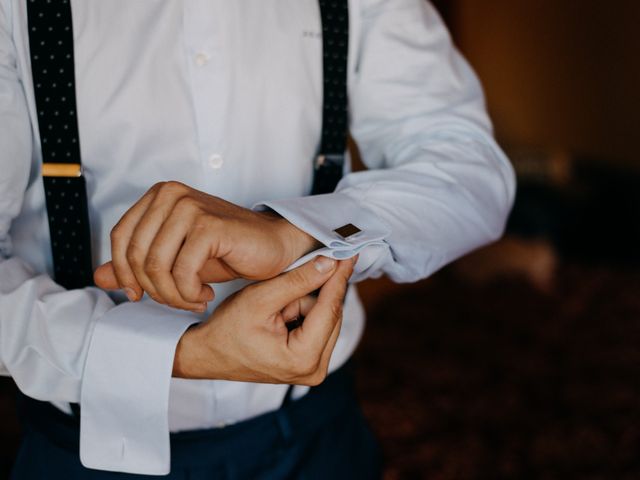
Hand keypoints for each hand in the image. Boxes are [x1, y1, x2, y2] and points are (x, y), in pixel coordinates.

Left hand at [94, 181, 319, 311]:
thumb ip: (136, 266)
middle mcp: (171, 194)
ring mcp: (190, 207)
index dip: (124, 274)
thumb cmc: (226, 251)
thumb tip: (99, 277)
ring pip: (156, 266)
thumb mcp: (174, 260)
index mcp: (159, 195)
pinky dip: (189, 293)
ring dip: (172, 296)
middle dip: (153, 290)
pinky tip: (206, 293)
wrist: (273, 246)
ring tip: (192, 300)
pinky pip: (182, 272)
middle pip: (135, 255)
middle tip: (176, 301)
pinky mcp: (208, 225)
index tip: (139, 295)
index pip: (120, 238)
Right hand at [173, 256, 354, 385]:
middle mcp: (315, 371)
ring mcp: (313, 370)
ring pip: (324, 319)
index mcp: (304, 359)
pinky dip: (303, 313)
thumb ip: (298, 280)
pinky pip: (318, 327)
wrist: (208, 354)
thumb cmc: (227, 330)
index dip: (339, 277)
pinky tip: (280, 316)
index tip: (350, 253)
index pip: (330, 308)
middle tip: (280, 293)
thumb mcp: (261, 298)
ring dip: (304, 304)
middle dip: (308, 295)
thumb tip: (331, 263)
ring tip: (273, 310)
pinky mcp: (309, 364)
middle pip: (330, 314)